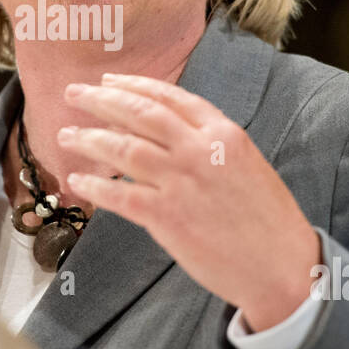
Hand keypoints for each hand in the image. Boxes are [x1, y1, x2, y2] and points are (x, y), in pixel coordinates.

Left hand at [58, 73, 320, 331]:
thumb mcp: (246, 165)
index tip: (108, 81)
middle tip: (72, 94)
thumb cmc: (267, 221)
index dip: (133, 86)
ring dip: (89, 139)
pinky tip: (76, 180)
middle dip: (100, 100)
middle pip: (139, 113)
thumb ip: (208, 145)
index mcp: (223, 133)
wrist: (282, 266)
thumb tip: (164, 136)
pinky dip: (94, 186)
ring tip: (66, 135)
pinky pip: (119, 195)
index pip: (169, 97)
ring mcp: (182, 183)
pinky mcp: (167, 217)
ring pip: (123, 148)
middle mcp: (199, 150)